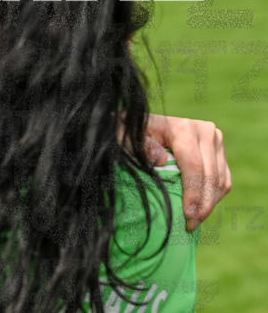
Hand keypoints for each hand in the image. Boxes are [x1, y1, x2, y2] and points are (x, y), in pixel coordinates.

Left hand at [144, 114, 229, 230]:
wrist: (144, 126)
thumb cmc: (133, 135)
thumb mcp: (128, 138)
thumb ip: (141, 147)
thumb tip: (160, 160)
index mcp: (184, 128)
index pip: (194, 166)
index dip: (192, 192)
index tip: (187, 215)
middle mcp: (205, 131)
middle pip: (210, 175)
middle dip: (202, 204)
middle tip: (191, 225)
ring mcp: (215, 141)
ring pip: (220, 180)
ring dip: (209, 204)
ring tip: (195, 221)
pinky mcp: (219, 151)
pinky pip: (223, 180)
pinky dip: (213, 197)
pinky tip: (200, 210)